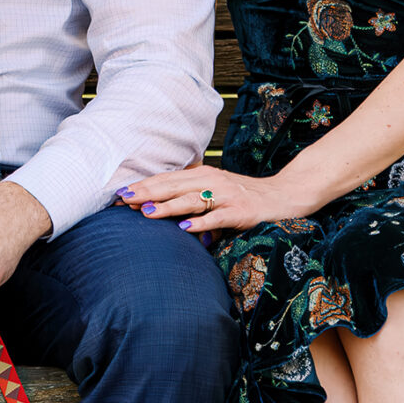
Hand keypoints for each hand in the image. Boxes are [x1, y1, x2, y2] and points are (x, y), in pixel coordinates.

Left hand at [115, 161, 284, 236]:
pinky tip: (184, 228)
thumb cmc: (244, 196)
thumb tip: (157, 200)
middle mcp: (212, 180)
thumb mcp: (215, 188)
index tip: (119, 195)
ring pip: (190, 199)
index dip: (144, 186)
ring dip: (166, 206)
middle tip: (122, 201)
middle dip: (146, 194)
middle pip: (173, 186)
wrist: (284, 196)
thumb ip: (190, 191)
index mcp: (202, 173)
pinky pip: (217, 218)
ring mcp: (226, 196)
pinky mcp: (240, 212)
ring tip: (145, 212)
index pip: (167, 179)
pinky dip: (200, 223)